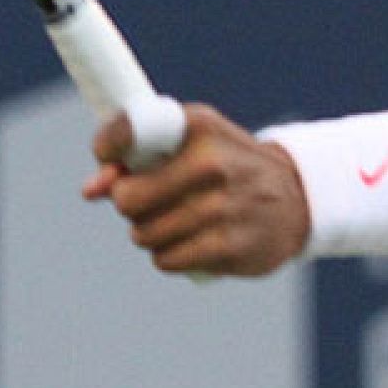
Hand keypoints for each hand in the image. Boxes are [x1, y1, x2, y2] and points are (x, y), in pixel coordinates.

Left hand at [83, 104, 310, 276]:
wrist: (295, 197)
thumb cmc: (225, 165)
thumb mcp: (191, 143)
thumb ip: (137, 159)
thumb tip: (91, 189)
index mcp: (199, 126)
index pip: (132, 130)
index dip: (108, 147)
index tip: (107, 158)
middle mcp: (212, 163)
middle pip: (128, 198)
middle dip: (130, 204)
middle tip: (150, 199)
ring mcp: (222, 207)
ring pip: (144, 234)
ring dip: (150, 232)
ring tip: (177, 219)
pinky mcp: (229, 247)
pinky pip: (166, 260)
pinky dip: (170, 255)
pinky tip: (192, 240)